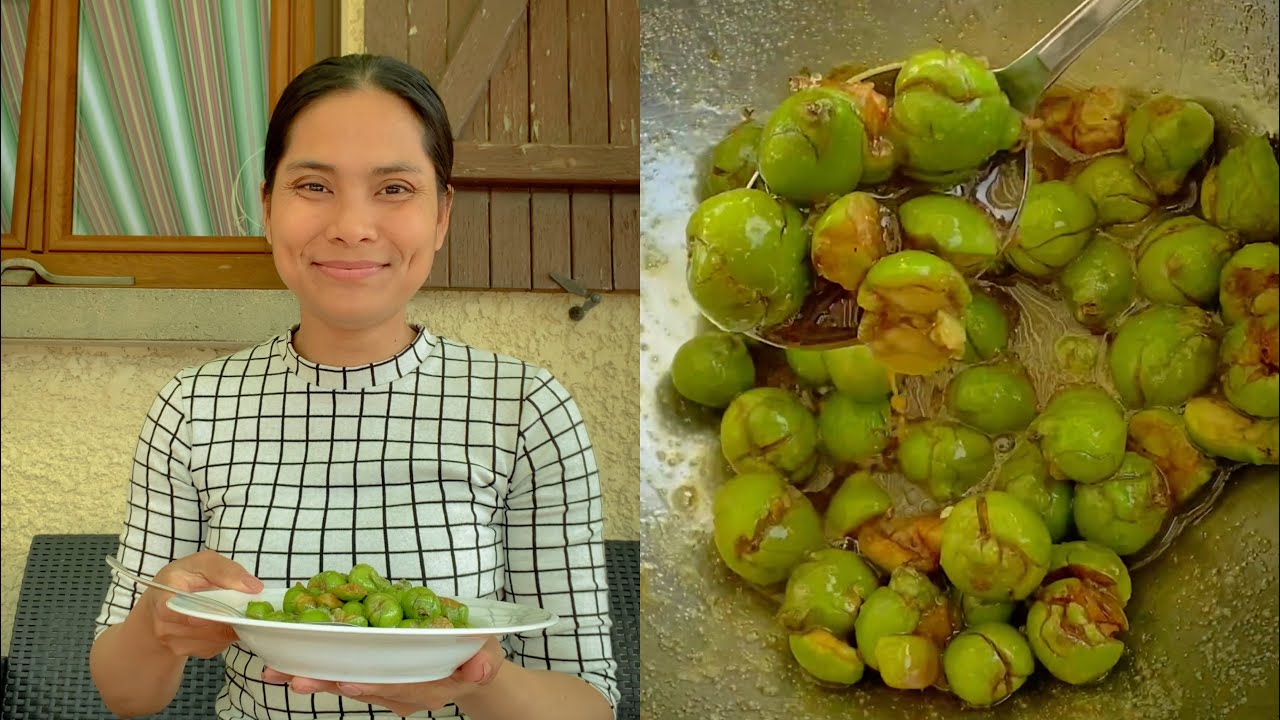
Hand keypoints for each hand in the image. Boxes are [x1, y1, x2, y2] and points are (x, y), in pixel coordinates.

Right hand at [136, 549, 263, 659]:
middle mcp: (165, 628)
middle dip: (229, 617)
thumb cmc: (185, 578)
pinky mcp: (191, 652)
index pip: (180, 614)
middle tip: (245, 606)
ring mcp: (176, 644)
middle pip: (206, 629)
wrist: (166, 600)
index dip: (205, 613)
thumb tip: (254, 588)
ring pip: (216, 639)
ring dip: (232, 625)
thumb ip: (225, 571)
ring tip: (234, 609)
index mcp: (164, 602)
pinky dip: (228, 633)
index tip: (225, 608)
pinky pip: (218, 646)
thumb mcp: (201, 563)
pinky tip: (225, 620)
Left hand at [261, 637, 505, 715]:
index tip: (348, 680)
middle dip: (329, 683)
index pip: (399, 688)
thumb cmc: (476, 655)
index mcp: (429, 688)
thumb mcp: (488, 656)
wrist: (470, 668)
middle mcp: (401, 693)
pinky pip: (344, 674)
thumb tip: (479, 667)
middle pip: (362, 688)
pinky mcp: (372, 677)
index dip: (374, 685)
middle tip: (296, 679)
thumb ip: (483, 663)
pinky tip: (288, 661)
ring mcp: (385, 688)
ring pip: (347, 683)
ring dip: (314, 677)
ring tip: (279, 672)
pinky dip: (318, 667)